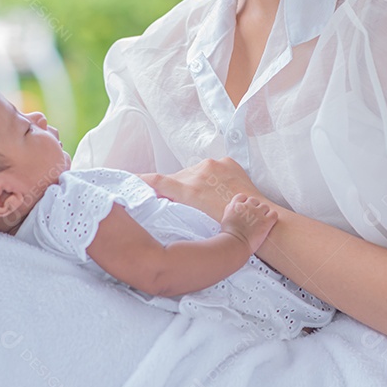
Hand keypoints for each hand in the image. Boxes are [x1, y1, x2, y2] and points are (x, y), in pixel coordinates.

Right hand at [139, 157, 261, 221]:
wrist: (255, 218)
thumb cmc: (225, 224)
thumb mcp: (195, 219)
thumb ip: (177, 205)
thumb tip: (163, 199)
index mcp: (189, 190)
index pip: (158, 181)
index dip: (142, 179)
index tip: (131, 178)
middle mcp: (199, 173)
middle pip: (177, 177)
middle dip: (175, 187)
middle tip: (181, 201)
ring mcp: (214, 165)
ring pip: (193, 172)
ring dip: (193, 182)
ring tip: (204, 198)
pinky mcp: (226, 161)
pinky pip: (210, 167)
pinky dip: (210, 176)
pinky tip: (217, 189)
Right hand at [220, 194, 278, 254]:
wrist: (235, 243)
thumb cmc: (229, 235)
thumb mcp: (224, 218)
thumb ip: (229, 210)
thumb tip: (232, 207)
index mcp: (236, 206)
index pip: (242, 196)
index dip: (245, 202)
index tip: (246, 208)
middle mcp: (247, 207)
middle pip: (254, 200)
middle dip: (255, 207)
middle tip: (254, 216)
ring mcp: (257, 213)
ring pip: (265, 206)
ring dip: (264, 212)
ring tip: (262, 220)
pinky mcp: (266, 222)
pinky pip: (274, 214)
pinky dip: (272, 217)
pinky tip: (269, 222)